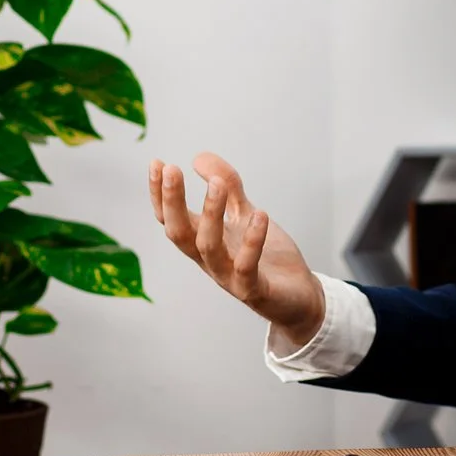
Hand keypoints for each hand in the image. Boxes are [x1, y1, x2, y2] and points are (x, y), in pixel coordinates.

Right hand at [147, 153, 327, 345]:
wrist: (298, 297)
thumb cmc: (268, 258)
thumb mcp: (244, 214)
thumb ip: (227, 187)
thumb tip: (198, 158)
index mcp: (203, 242)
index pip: (171, 219)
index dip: (160, 194)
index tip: (157, 162)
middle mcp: (209, 260)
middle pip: (180, 233)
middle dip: (173, 203)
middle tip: (173, 170)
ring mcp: (229, 276)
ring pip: (209, 247)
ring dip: (210, 215)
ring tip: (217, 185)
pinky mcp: (253, 290)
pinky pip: (247, 266)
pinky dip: (252, 242)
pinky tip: (259, 215)